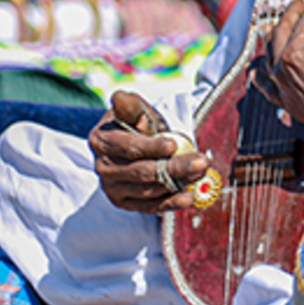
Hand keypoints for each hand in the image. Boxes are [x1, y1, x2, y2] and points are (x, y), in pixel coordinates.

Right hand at [91, 91, 208, 213]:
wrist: (130, 143)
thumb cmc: (134, 123)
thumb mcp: (132, 109)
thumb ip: (131, 106)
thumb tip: (121, 97)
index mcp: (102, 141)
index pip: (130, 147)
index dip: (151, 147)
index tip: (172, 145)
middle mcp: (103, 168)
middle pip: (143, 171)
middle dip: (175, 167)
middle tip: (201, 161)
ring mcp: (113, 188)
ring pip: (149, 190)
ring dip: (178, 183)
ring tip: (200, 173)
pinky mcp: (125, 202)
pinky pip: (149, 207)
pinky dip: (170, 204)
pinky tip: (188, 198)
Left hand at [268, 0, 303, 162]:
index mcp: (294, 54)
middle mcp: (282, 71)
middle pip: (281, 36)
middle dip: (289, 18)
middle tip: (297, 6)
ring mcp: (283, 89)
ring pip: (269, 59)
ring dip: (270, 41)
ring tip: (267, 30)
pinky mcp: (289, 104)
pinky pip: (267, 88)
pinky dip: (261, 78)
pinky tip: (256, 74)